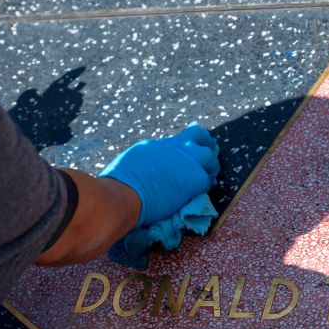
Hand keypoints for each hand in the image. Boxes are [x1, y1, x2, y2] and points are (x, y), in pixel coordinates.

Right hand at [99, 124, 219, 227]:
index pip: (178, 138)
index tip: (190, 147)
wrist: (124, 194)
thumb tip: (145, 167)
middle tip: (208, 153)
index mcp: (157, 145)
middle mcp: (174, 147)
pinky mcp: (195, 178)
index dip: (188, 142)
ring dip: (210, 165)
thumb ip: (146, 160)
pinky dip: (206, 184)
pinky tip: (204, 189)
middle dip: (205, 143)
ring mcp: (186, 161)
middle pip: (198, 135)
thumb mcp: (131, 162)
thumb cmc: (118, 184)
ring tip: (211, 173)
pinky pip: (207, 179)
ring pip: (209, 155)